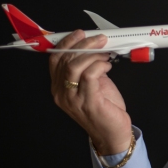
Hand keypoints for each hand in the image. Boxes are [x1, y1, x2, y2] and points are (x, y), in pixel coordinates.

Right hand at [49, 30, 132, 154]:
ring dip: (93, 54)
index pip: (55, 59)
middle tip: (99, 39)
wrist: (112, 133)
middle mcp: (62, 93)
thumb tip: (94, 47)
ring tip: (106, 53)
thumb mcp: (92, 84)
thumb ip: (88, 68)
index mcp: (59, 87)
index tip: (80, 33)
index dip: (66, 43)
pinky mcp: (88, 102)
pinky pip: (90, 76)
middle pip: (65, 60)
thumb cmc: (104, 108)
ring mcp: (73, 99)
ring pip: (75, 66)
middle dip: (83, 44)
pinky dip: (100, 65)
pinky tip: (108, 66)